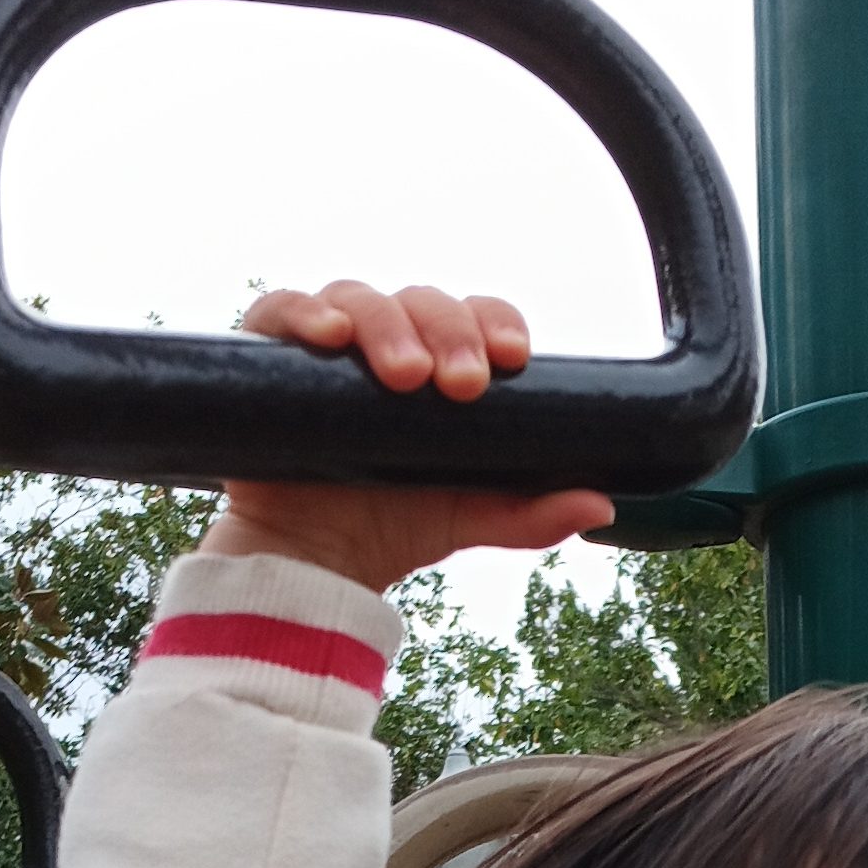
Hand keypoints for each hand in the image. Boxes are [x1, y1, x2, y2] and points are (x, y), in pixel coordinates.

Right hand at [204, 280, 611, 591]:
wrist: (311, 568)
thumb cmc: (391, 527)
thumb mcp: (468, 518)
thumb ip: (530, 512)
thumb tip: (600, 505)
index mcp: (436, 364)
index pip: (471, 318)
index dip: (493, 322)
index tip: (513, 357)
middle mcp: (382, 344)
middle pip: (420, 301)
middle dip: (448, 331)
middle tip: (461, 384)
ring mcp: (325, 348)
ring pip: (358, 298)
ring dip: (386, 325)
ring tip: (404, 374)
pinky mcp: (267, 360)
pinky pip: (279, 311)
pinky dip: (302, 312)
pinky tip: (328, 336)